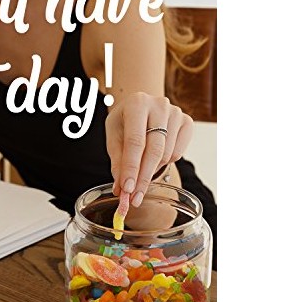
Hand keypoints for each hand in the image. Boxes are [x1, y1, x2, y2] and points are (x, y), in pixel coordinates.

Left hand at [105, 92, 193, 207]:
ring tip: (140, 166)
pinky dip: (164, 162)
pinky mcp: (187, 122)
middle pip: (154, 150)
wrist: (141, 105)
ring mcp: (176, 112)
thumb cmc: (125, 121)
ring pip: (166, 154)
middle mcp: (159, 105)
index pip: (135, 142)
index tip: (127, 190)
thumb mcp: (114, 136)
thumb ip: (117, 161)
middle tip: (135, 198)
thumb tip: (121, 189)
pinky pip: (177, 154)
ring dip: (151, 169)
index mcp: (137, 103)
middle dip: (143, 177)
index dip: (131, 168)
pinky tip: (155, 155)